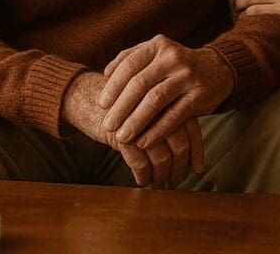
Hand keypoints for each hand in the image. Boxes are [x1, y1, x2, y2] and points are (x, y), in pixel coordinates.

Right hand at [62, 71, 203, 187]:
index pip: (191, 128)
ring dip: (161, 176)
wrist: (82, 93)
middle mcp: (158, 110)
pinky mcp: (121, 135)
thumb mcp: (145, 102)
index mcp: (167, 99)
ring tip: (158, 184)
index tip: (197, 168)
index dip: (196, 151)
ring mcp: (140, 123)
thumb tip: (186, 145)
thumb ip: (165, 114)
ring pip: (161, 157)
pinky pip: (140, 163)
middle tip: (176, 180)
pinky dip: (143, 175)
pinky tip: (141, 181)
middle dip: (179, 168)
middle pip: (179, 145)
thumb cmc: (117, 101)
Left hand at [97, 36, 233, 150]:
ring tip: (122, 137)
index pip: (129, 65)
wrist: (217, 68)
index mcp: (157, 45)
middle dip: (121, 107)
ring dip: (136, 121)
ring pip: (156, 100)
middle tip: (108, 126)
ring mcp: (187, 76)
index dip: (113, 86)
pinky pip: (174, 115)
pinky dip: (157, 130)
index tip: (101, 105)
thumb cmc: (176, 65)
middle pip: (140, 84)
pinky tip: (144, 141)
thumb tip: (105, 73)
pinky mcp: (199, 95)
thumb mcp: (156, 54)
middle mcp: (172, 57)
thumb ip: (131, 58)